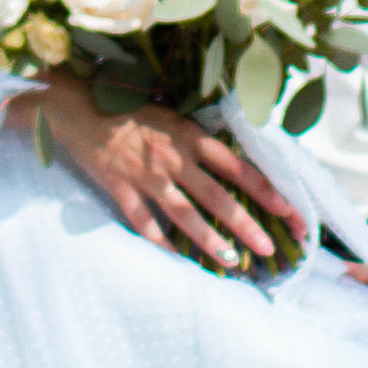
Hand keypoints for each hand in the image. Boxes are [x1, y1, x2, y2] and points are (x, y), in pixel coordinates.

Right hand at [22, 79, 297, 270]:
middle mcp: (173, 157)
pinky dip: (160, 243)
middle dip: (246, 224)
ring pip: (184, 214)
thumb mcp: (171, 116)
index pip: (237, 166)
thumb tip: (231, 163)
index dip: (266, 189)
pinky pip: (144, 222)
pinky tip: (176, 260)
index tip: (289, 210)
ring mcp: (146, 174)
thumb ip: (197, 141)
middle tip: (269, 249)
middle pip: (217, 196)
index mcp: (190, 136)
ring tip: (232, 261)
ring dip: (210, 240)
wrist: (78, 106)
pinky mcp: (120, 188)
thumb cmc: (128, 109)